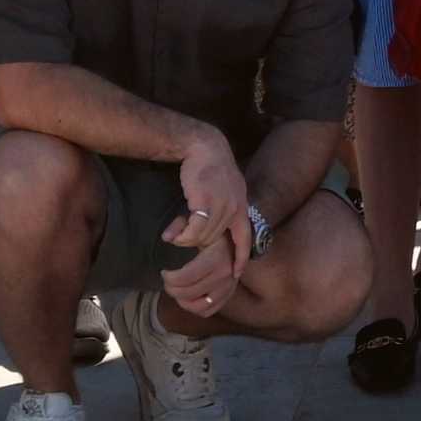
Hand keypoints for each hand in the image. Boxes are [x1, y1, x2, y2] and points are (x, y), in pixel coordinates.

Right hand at [160, 133, 256, 314]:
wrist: (204, 147)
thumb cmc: (208, 169)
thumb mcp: (217, 191)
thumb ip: (206, 214)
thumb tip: (183, 235)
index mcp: (242, 206)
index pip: (245, 238)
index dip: (242, 257)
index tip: (237, 273)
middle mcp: (236, 208)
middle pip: (216, 242)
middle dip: (198, 245)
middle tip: (182, 238)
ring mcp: (222, 206)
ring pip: (204, 238)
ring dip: (187, 240)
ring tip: (176, 234)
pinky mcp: (207, 203)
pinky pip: (195, 231)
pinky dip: (183, 235)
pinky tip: (174, 231)